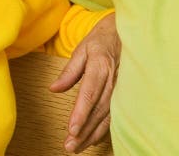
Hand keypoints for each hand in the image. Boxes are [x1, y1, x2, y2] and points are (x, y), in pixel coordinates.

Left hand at [49, 13, 119, 152]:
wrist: (125, 33)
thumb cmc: (101, 40)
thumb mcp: (82, 49)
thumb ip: (69, 71)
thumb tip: (53, 89)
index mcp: (101, 66)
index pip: (90, 92)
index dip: (81, 112)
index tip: (71, 128)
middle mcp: (113, 79)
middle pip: (98, 109)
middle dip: (84, 129)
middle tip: (70, 145)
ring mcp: (121, 88)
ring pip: (107, 116)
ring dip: (92, 134)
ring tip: (77, 147)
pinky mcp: (124, 94)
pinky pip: (114, 115)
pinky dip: (103, 129)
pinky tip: (92, 139)